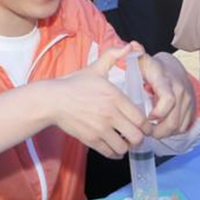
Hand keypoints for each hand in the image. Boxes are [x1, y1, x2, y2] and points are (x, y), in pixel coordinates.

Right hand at [44, 42, 148, 158]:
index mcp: (116, 97)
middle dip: (139, 139)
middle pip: (137, 136)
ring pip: (124, 147)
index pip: (142, 119)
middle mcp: (111, 114)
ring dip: (126, 146)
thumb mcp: (95, 69)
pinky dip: (114, 153)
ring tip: (123, 141)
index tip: (145, 127)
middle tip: (135, 136)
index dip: (147, 126)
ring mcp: (100, 128)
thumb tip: (130, 46)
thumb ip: (113, 56)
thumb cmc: (74, 84)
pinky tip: (112, 146)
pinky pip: (110, 153)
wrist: (52, 100)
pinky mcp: (91, 139)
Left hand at [136, 52, 196, 138]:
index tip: (148, 117)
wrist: (173, 68)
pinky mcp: (192, 108)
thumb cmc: (154, 68)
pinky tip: (162, 127)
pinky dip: (173, 131)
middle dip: (158, 130)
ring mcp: (189, 101)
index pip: (168, 100)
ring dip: (164, 133)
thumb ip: (137, 54)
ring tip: (152, 130)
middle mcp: (181, 91)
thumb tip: (133, 45)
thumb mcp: (144, 60)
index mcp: (166, 81)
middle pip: (173, 120)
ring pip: (178, 126)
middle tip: (145, 131)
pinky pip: (184, 127)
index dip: (158, 113)